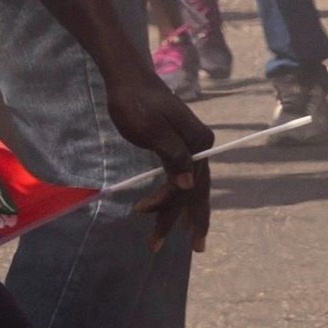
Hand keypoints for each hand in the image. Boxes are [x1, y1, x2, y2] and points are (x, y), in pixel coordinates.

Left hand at [102, 63, 215, 251]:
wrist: (128, 80)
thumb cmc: (136, 103)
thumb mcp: (152, 129)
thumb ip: (173, 157)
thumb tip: (189, 187)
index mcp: (198, 144)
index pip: (190, 186)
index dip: (174, 209)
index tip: (145, 217)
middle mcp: (200, 147)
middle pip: (194, 191)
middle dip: (183, 221)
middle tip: (183, 248)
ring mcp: (190, 146)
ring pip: (186, 187)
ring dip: (173, 211)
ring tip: (159, 237)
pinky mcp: (177, 145)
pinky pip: (179, 177)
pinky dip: (171, 195)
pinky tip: (166, 209)